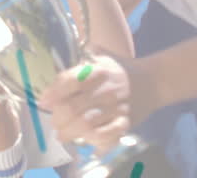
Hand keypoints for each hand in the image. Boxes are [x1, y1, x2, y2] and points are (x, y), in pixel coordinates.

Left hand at [37, 54, 161, 155]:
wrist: (153, 80)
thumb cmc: (121, 68)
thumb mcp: (102, 56)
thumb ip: (81, 57)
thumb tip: (56, 58)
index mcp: (96, 71)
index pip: (69, 81)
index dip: (53, 93)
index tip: (43, 102)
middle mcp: (105, 89)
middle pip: (73, 108)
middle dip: (58, 118)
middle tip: (54, 123)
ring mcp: (115, 107)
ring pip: (86, 124)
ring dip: (70, 132)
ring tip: (63, 135)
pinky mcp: (125, 122)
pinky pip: (107, 135)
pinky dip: (93, 140)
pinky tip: (85, 140)